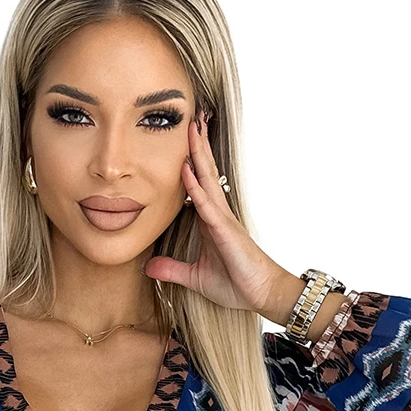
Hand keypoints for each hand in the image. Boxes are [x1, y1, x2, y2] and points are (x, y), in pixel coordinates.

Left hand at [143, 110, 279, 316]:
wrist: (262, 294)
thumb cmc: (236, 283)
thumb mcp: (195, 278)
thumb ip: (172, 269)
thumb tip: (148, 267)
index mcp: (210, 220)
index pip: (197, 183)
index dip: (191, 161)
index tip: (184, 139)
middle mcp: (217, 213)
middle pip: (204, 171)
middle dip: (197, 145)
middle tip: (192, 116)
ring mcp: (222, 218)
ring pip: (207, 179)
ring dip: (198, 153)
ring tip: (192, 126)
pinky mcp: (224, 230)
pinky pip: (207, 204)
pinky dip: (195, 186)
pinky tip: (186, 169)